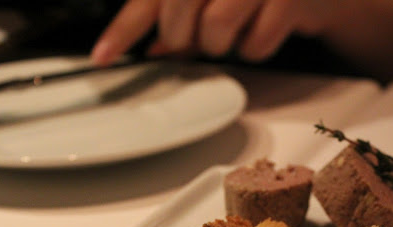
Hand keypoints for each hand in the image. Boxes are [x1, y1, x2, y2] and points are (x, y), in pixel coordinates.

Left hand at [91, 0, 333, 65]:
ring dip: (220, 45)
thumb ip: (183, 15)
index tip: (104, 55)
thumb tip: (156, 47)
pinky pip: (254, 45)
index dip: (125, 27)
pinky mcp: (288, 0)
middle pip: (179, 10)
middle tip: (192, 41)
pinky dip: (255, 50)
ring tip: (234, 33)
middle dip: (181, 37)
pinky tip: (263, 33)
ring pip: (216, 30)